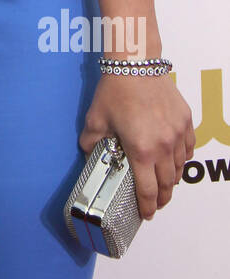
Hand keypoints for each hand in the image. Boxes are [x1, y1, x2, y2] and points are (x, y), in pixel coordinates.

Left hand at [80, 72, 194, 220]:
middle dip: (161, 198)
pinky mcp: (186, 120)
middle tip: (155, 204)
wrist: (136, 64)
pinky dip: (182, 158)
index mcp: (141, 151)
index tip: (146, 214)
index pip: (147, 190)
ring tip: (164, 184)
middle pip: (167, 184)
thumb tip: (89, 153)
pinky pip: (188, 148)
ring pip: (179, 167)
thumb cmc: (115, 90)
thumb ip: (91, 142)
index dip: (147, 207)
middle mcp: (163, 146)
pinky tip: (176, 159)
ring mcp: (178, 134)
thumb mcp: (95, 120)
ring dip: (172, 180)